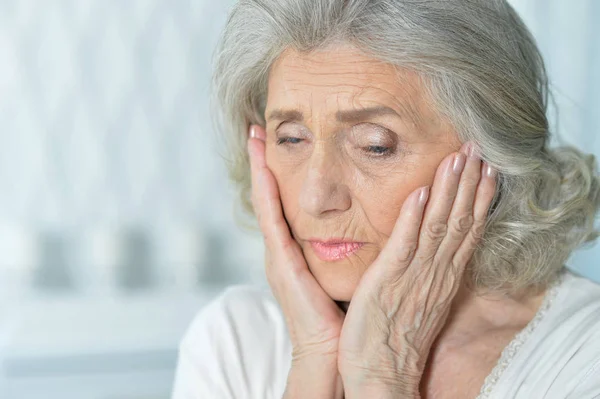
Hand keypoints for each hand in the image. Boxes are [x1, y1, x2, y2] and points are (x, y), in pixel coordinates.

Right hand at [247, 124, 344, 397]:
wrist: (332, 353)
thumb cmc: (340, 315)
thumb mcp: (338, 273)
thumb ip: (342, 248)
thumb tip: (361, 225)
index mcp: (295, 250)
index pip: (283, 202)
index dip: (276, 171)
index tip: (274, 140)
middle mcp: (282, 249)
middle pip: (269, 196)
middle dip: (261, 162)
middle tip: (257, 128)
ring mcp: (277, 256)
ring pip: (266, 202)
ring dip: (259, 168)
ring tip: (254, 137)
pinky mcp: (282, 264)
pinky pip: (273, 221)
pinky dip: (267, 193)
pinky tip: (266, 168)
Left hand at [337, 141, 496, 397]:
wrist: (381, 372)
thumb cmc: (396, 336)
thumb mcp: (421, 300)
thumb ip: (428, 270)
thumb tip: (432, 246)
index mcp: (442, 277)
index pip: (467, 231)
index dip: (478, 198)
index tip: (487, 168)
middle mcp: (435, 273)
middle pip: (459, 221)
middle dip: (469, 183)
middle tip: (476, 148)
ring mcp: (414, 276)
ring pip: (439, 226)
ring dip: (449, 190)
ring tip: (457, 158)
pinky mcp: (388, 280)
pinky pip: (405, 245)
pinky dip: (414, 218)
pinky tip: (421, 192)